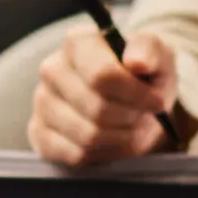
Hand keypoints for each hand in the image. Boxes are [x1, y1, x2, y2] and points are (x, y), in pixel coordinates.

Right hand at [29, 25, 179, 164]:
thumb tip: (138, 62)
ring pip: (87, 136)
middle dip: (130, 120)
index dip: (136, 95)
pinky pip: (76, 155)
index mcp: (78, 42)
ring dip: (120, 139)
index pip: (103, 75)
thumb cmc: (142, 76)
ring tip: (129, 128)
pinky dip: (102, 155)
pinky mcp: (39, 132)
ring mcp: (42, 101)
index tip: (155, 102)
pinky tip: (111, 141)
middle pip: (97, 109)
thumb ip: (150, 50)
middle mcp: (52, 68)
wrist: (128, 100)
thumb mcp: (157, 56)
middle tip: (142, 117)